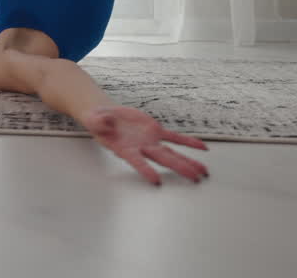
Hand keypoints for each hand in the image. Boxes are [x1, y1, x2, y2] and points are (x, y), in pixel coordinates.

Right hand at [81, 105, 208, 185]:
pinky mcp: (155, 131)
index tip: (155, 181)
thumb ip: (98, 122)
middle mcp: (142, 148)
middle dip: (179, 168)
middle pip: (164, 159)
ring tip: (203, 172)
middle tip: (194, 179)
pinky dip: (188, 142)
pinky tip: (202, 148)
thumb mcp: (94, 119)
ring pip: (173, 153)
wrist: (106, 116)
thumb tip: (104, 121)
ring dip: (188, 162)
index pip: (137, 161)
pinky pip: (175, 137)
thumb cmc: (98, 121)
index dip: (145, 170)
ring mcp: (151, 141)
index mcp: (125, 149)